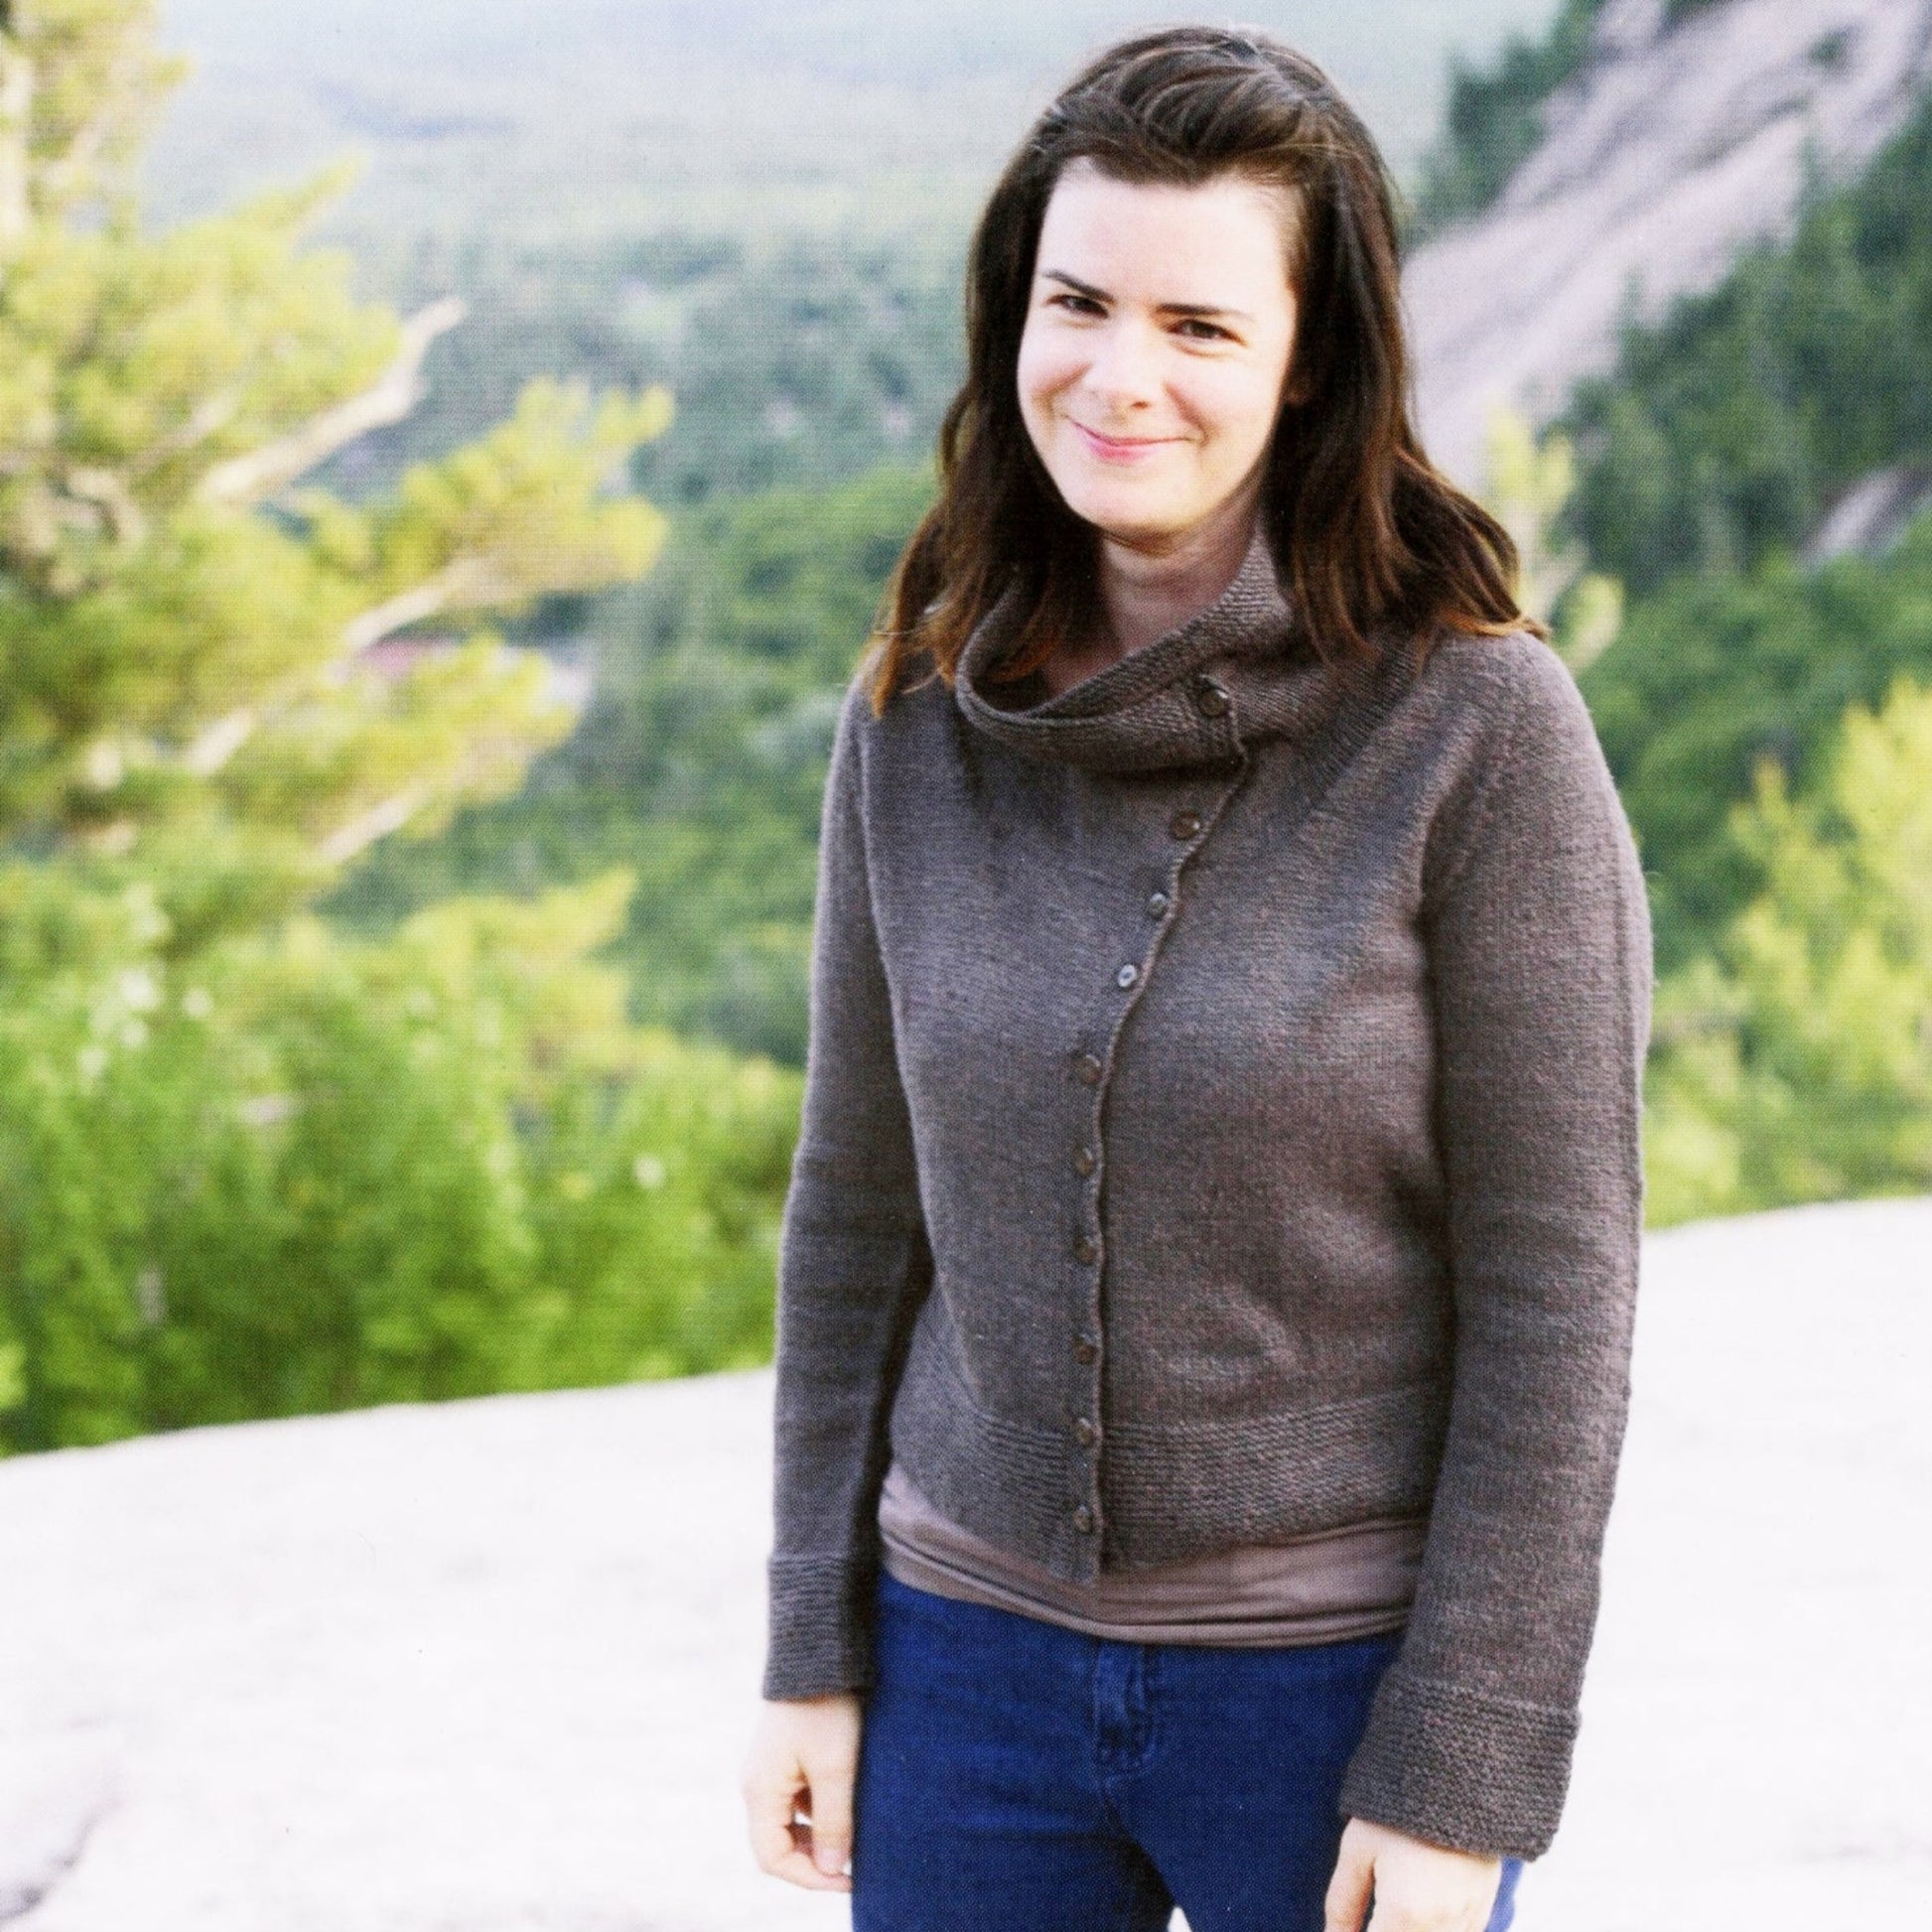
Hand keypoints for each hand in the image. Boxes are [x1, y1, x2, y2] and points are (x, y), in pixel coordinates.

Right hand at [740, 1692, 862, 1891]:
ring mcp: (769, 1769)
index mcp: (760, 1790)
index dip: (809, 1877)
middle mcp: (757, 1783)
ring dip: (818, 1835)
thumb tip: (832, 1870)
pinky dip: (819, 1811)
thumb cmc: (825, 1708)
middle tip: (853, 1861)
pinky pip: (796, 1799)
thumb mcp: (836, 1768)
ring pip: (789, 1822)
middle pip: (777, 1843)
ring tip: (855, 1830)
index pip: (773, 1858)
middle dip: (814, 1859)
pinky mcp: (784, 1756)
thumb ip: (833, 1822)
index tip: (848, 1878)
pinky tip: (846, 1799)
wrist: (819, 1652)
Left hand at [1324, 1817, 1502, 1931]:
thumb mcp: (1358, 1849)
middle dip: (1383, 1929)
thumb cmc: (1397, 1808)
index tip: (1354, 1923)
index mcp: (1405, 1915)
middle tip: (1373, 1910)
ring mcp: (1467, 1920)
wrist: (1456, 1772)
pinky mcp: (1483, 1908)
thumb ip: (1343, 1904)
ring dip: (1410, 1929)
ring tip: (1394, 1904)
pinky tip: (1419, 1909)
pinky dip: (1435, 1928)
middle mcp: (1442, 1926)